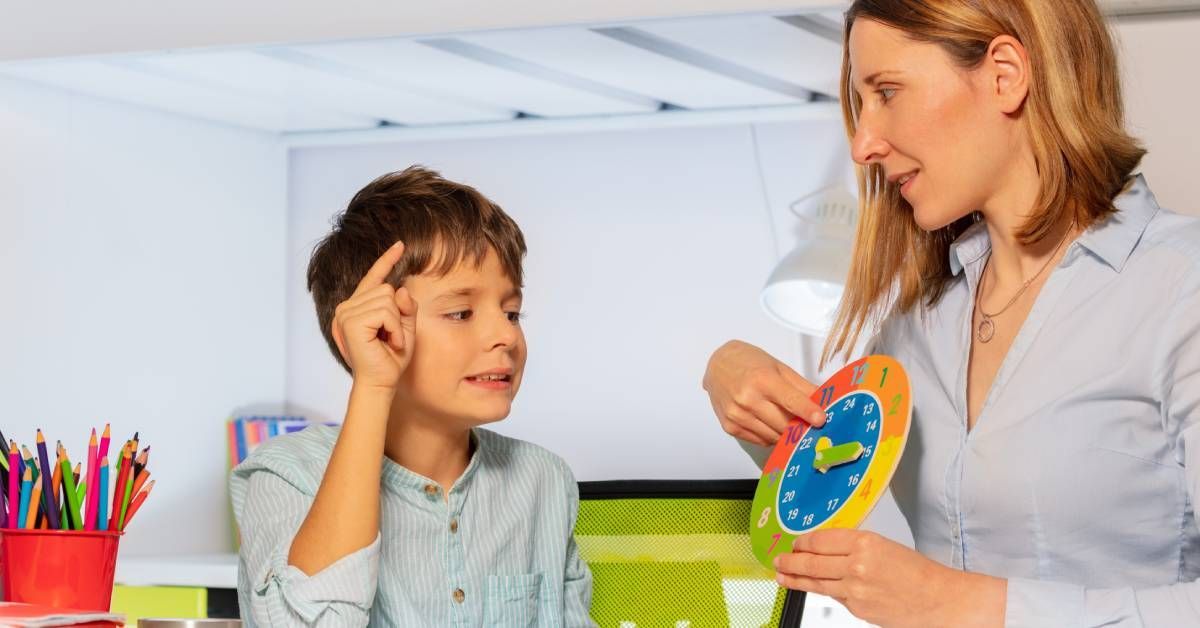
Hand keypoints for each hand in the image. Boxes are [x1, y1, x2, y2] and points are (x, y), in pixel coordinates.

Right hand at [331, 241, 416, 390]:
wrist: (380, 384)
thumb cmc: (390, 359)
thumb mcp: (404, 328)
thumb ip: (404, 306)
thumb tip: (398, 288)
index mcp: (356, 308)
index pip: (374, 278)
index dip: (386, 260)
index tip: (400, 244)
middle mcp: (346, 308)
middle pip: (386, 288)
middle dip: (398, 315)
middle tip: (391, 339)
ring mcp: (345, 314)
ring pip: (387, 298)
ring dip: (397, 324)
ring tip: (389, 342)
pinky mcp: (350, 322)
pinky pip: (386, 311)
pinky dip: (394, 328)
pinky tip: (387, 343)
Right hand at [702, 340, 825, 446]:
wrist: (717, 365)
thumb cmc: (750, 362)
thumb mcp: (778, 367)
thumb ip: (801, 386)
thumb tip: (824, 402)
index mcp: (762, 380)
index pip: (791, 401)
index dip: (808, 412)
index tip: (822, 420)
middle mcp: (747, 399)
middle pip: (783, 423)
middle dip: (800, 426)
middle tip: (809, 425)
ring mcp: (737, 415)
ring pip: (772, 436)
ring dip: (786, 434)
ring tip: (790, 424)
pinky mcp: (730, 427)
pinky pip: (760, 441)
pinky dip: (770, 436)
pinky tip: (770, 424)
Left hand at [775, 529, 1005, 627]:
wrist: (938, 600)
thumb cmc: (917, 572)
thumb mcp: (884, 546)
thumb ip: (854, 546)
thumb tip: (825, 549)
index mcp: (864, 542)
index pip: (820, 539)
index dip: (803, 542)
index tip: (795, 542)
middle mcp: (856, 565)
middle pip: (811, 561)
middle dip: (790, 561)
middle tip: (778, 559)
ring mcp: (855, 590)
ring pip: (816, 582)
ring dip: (795, 578)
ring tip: (781, 575)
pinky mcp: (857, 609)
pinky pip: (834, 597)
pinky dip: (822, 591)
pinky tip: (812, 588)